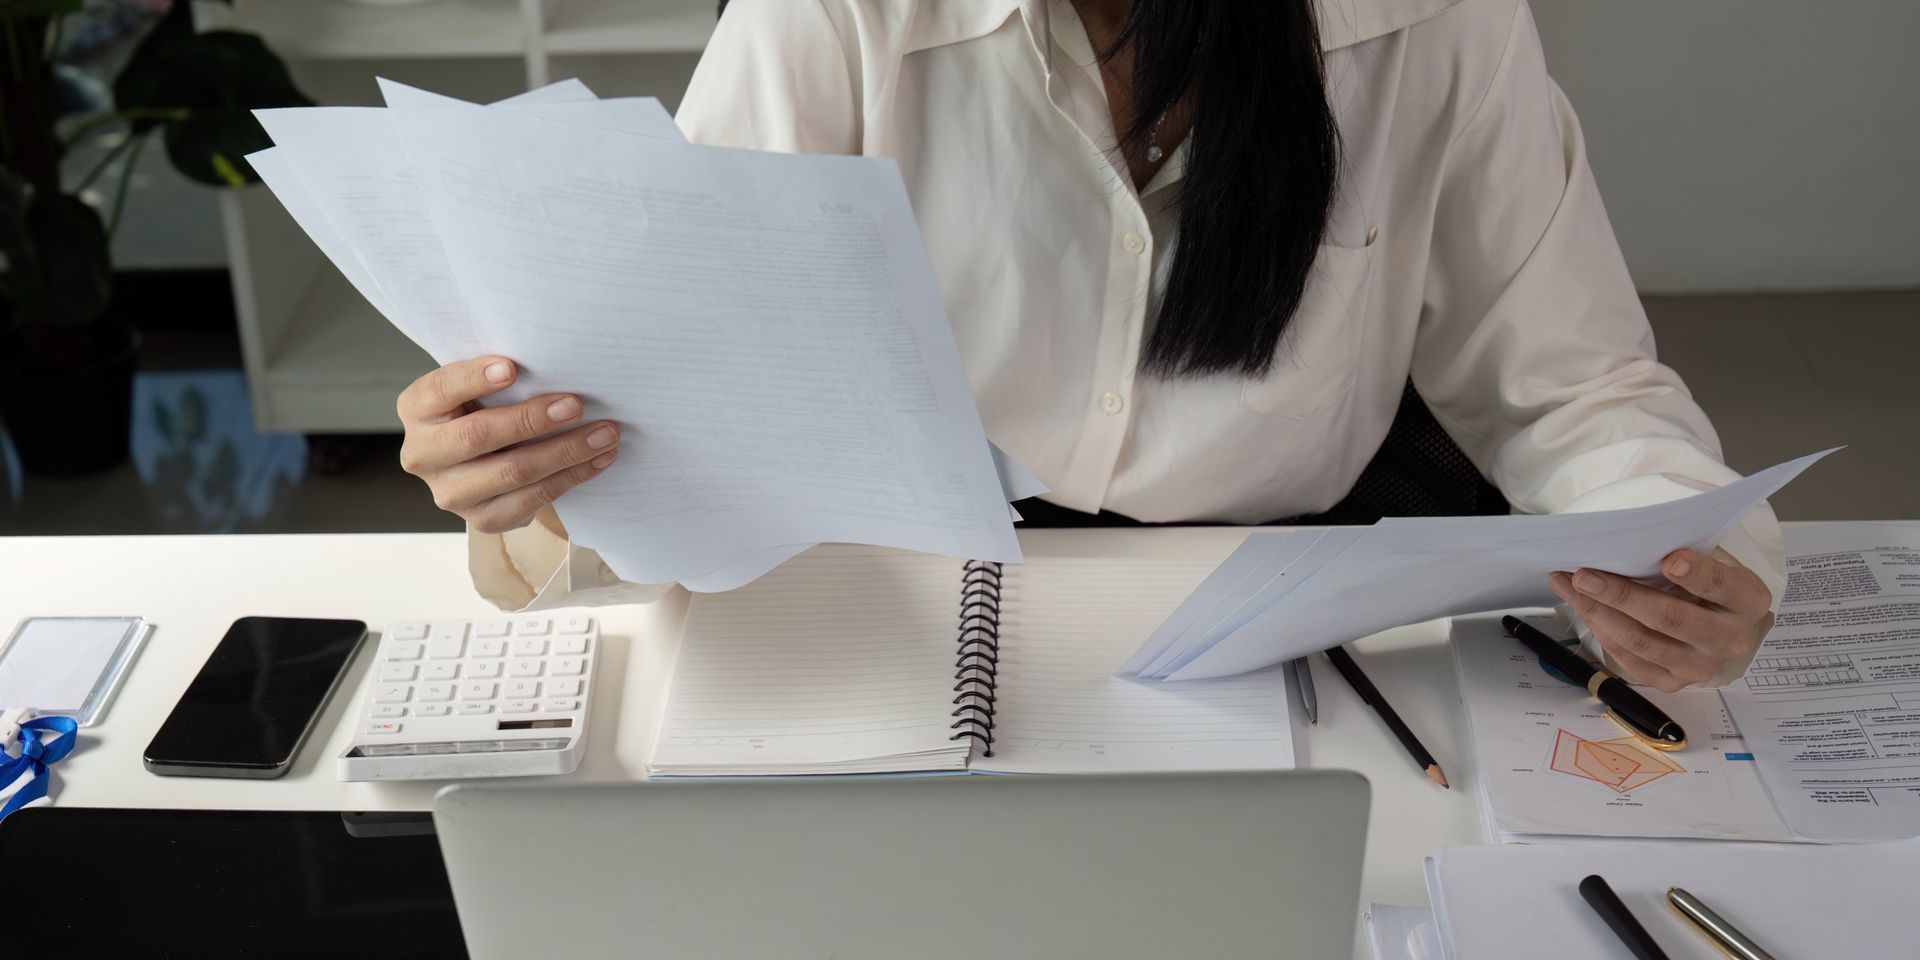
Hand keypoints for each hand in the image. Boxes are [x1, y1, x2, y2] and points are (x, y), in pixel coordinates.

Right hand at [398, 356, 618, 533]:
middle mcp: (423, 454)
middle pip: (478, 436)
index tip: (512, 367)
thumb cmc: (487, 409)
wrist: (486, 462)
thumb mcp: (479, 387)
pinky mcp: (482, 520)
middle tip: (576, 405)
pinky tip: (599, 459)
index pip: (441, 389)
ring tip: (604, 434)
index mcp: (417, 409)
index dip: (474, 379)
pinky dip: (572, 477)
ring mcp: (450, 493)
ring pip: (512, 473)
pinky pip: (532, 499)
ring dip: (565, 452)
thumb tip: (554, 362)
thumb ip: (499, 377)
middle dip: (532, 419)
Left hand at [1548, 548, 1771, 691]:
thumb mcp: (1711, 560)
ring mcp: (1700, 666)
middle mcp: (1729, 638)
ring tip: (1568, 586)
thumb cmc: (1709, 584)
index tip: (1669, 560)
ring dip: (1597, 612)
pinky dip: (1601, 632)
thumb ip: (1684, 553)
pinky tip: (1583, 609)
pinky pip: (1630, 660)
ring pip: (1641, 641)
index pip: (1722, 586)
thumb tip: (1629, 543)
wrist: (1721, 625)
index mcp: (1747, 601)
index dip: (1696, 574)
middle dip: (1620, 595)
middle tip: (1584, 575)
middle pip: (1670, 618)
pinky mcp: (1673, 682)